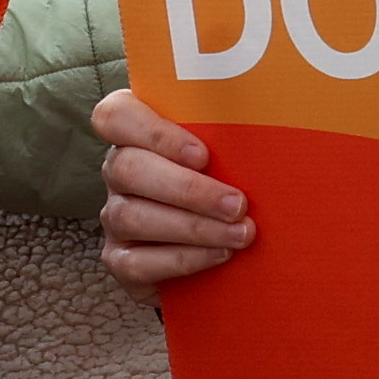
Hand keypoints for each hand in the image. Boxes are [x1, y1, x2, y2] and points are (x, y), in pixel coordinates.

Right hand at [95, 88, 252, 285]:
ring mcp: (113, 218)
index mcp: (136, 134)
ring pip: (132, 217)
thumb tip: (265, 128)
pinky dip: (183, 259)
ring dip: (193, 226)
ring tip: (239, 233)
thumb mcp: (227, 154)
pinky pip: (136, 263)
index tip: (202, 154)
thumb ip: (230, 138)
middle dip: (187, 188)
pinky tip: (219, 254)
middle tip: (236, 204)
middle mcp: (117, 172)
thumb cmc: (228, 184)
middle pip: (127, 168)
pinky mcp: (119, 261)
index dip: (154, 133)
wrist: (224, 255)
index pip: (116, 115)